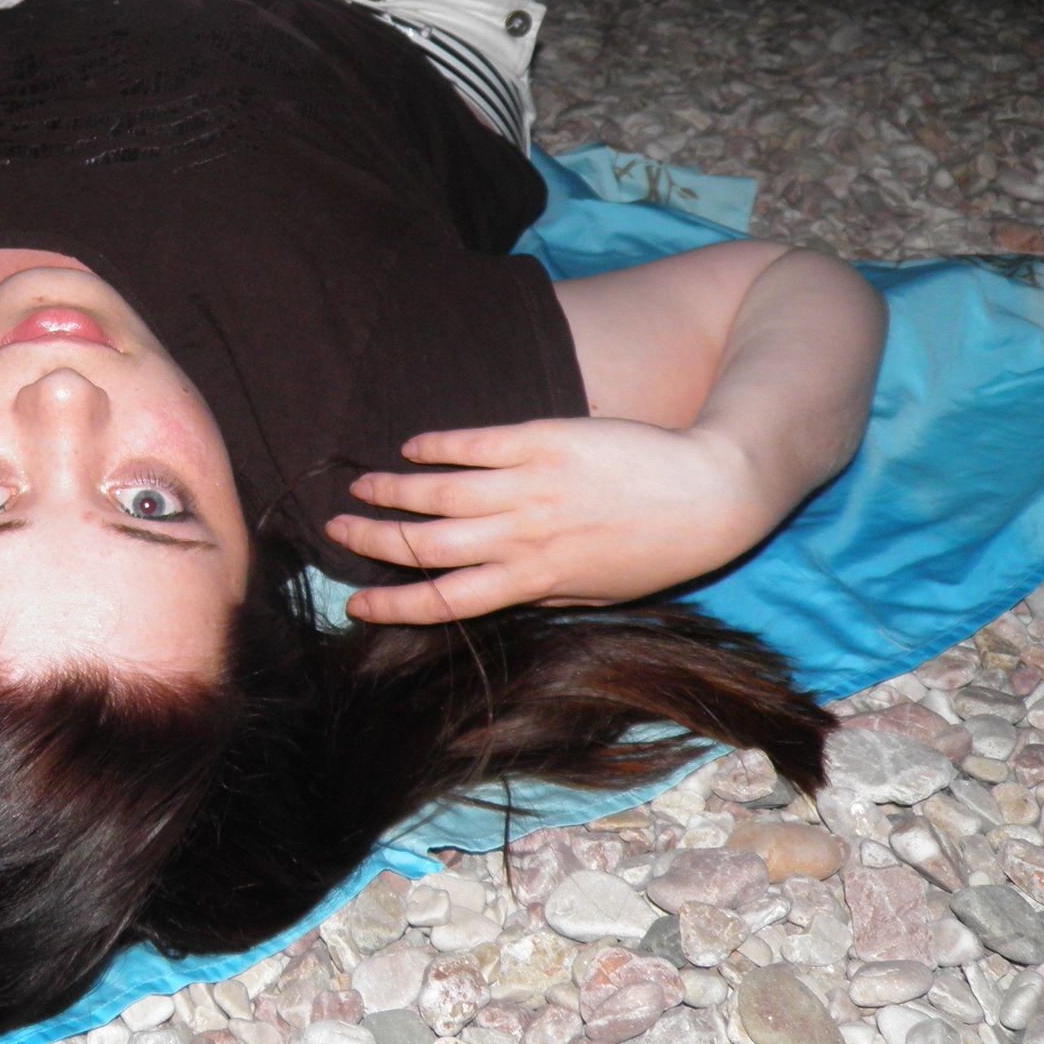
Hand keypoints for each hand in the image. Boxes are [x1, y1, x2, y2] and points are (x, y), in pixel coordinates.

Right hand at [324, 418, 770, 623]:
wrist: (707, 494)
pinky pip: (471, 444)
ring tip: (360, 487)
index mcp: (533, 581)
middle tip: (336, 531)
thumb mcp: (596, 592)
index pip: (446, 600)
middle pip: (425, 545)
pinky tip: (412, 446)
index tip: (355, 603)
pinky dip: (435, 446)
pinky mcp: (540, 440)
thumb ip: (540, 593)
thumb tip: (494, 593)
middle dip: (371, 540)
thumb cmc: (656, 551)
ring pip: (436, 493)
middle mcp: (521, 536)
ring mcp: (527, 486)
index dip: (393, 604)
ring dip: (390, 492)